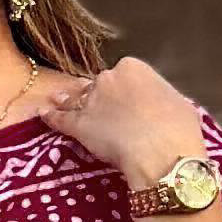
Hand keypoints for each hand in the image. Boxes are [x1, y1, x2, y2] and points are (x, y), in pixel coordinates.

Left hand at [37, 56, 206, 193]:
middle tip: (102, 109)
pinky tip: (42, 114)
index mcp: (135, 68)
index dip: (125, 90)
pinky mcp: (78, 124)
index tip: (129, 102)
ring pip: (76, 98)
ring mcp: (91, 100)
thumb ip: (162, 100)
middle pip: (99, 85)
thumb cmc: (178, 130)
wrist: (162, 154)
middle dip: (99, 96)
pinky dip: (50, 117)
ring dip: (67, 99)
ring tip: (57, 99)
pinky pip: (60, 118)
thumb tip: (162, 107)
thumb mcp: (179, 105)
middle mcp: (109, 78)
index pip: (124, 74)